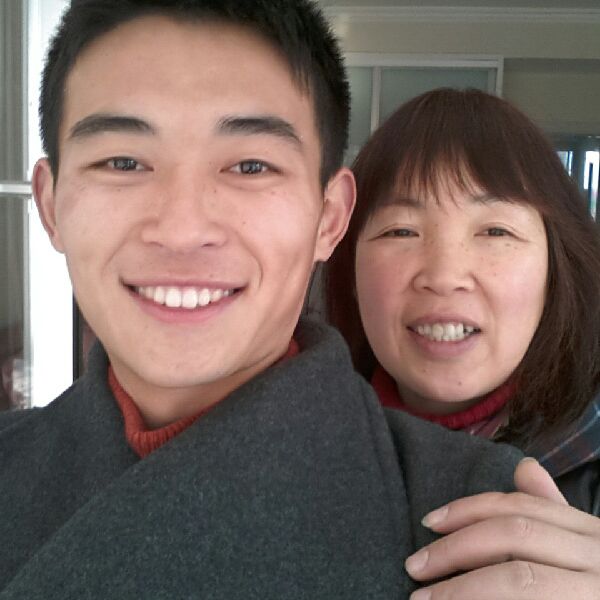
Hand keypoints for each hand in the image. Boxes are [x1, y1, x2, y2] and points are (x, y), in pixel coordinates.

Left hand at [405, 458, 599, 598]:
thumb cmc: (596, 585)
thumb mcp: (586, 547)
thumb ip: (552, 512)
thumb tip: (523, 466)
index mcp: (591, 532)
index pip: (520, 508)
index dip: (468, 510)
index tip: (428, 521)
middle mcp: (599, 555)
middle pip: (513, 536)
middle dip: (455, 548)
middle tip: (414, 566)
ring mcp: (597, 590)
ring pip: (519, 578)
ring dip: (462, 589)